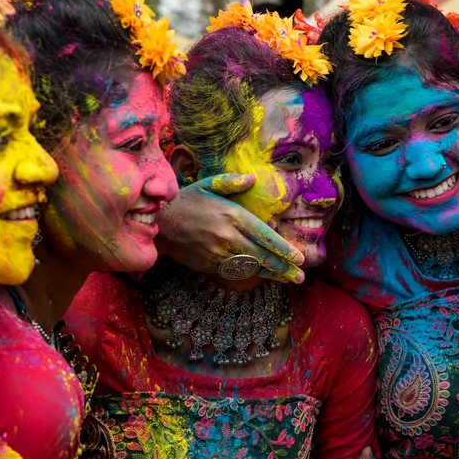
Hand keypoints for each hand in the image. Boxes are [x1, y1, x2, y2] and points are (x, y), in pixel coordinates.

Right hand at [156, 173, 304, 282]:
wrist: (157, 221)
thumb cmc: (185, 200)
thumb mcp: (208, 184)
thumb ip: (232, 183)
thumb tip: (252, 179)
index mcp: (232, 214)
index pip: (265, 235)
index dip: (284, 249)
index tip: (299, 258)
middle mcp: (228, 235)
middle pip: (262, 256)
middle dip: (283, 267)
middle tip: (300, 277)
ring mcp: (217, 252)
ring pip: (250, 267)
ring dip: (270, 274)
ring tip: (287, 279)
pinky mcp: (208, 264)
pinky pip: (233, 271)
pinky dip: (250, 274)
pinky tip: (263, 276)